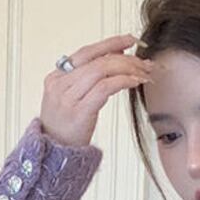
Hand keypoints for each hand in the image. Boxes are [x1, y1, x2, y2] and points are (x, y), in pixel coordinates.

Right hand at [40, 32, 154, 147]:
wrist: (54, 159)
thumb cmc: (66, 133)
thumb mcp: (72, 102)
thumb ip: (88, 81)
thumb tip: (116, 57)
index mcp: (56, 78)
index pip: (86, 52)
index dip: (110, 44)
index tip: (130, 40)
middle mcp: (59, 84)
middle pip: (97, 60)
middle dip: (125, 58)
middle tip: (145, 63)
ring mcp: (67, 98)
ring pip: (102, 70)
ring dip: (128, 69)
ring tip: (144, 74)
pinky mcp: (79, 112)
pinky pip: (105, 88)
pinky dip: (123, 81)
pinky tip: (135, 83)